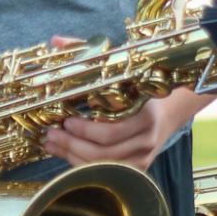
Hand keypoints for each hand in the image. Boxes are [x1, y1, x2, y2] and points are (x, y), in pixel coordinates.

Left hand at [41, 35, 183, 171]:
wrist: (165, 114)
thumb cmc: (136, 90)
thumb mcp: (118, 70)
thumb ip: (88, 55)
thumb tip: (57, 41)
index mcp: (145, 115)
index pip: (112, 131)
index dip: (85, 130)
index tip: (65, 121)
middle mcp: (146, 140)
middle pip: (104, 153)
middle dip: (72, 145)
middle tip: (51, 134)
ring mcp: (142, 158)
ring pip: (102, 167)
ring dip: (72, 157)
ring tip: (52, 143)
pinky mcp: (136, 169)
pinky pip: (105, 174)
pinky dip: (82, 166)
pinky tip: (65, 154)